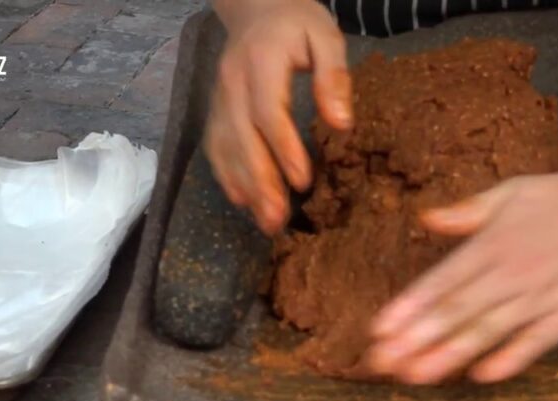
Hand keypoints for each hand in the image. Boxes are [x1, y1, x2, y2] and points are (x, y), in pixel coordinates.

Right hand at [205, 0, 352, 233]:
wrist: (256, 7)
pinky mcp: (215, 109)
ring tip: (266, 222)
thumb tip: (341, 123)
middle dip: (260, 181)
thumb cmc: (297, 23)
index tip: (302, 181)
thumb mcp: (325, 36)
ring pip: (226, 147)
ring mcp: (219, 97)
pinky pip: (215, 146)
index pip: (268, 111)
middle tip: (277, 219)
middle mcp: (232, 81)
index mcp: (261, 59)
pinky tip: (243, 200)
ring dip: (245, 187)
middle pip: (242, 137)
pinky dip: (226, 175)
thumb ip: (334, 76)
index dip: (283, 148)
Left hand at [367, 168, 557, 383]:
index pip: (443, 280)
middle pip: (458, 310)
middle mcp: (514, 272)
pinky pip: (537, 341)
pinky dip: (511, 358)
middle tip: (381, 362)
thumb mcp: (511, 193)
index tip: (379, 329)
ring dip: (450, 354)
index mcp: (494, 243)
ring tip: (416, 375)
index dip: (410, 306)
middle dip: (417, 338)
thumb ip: (467, 212)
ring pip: (490, 330)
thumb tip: (426, 218)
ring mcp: (544, 296)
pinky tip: (482, 376)